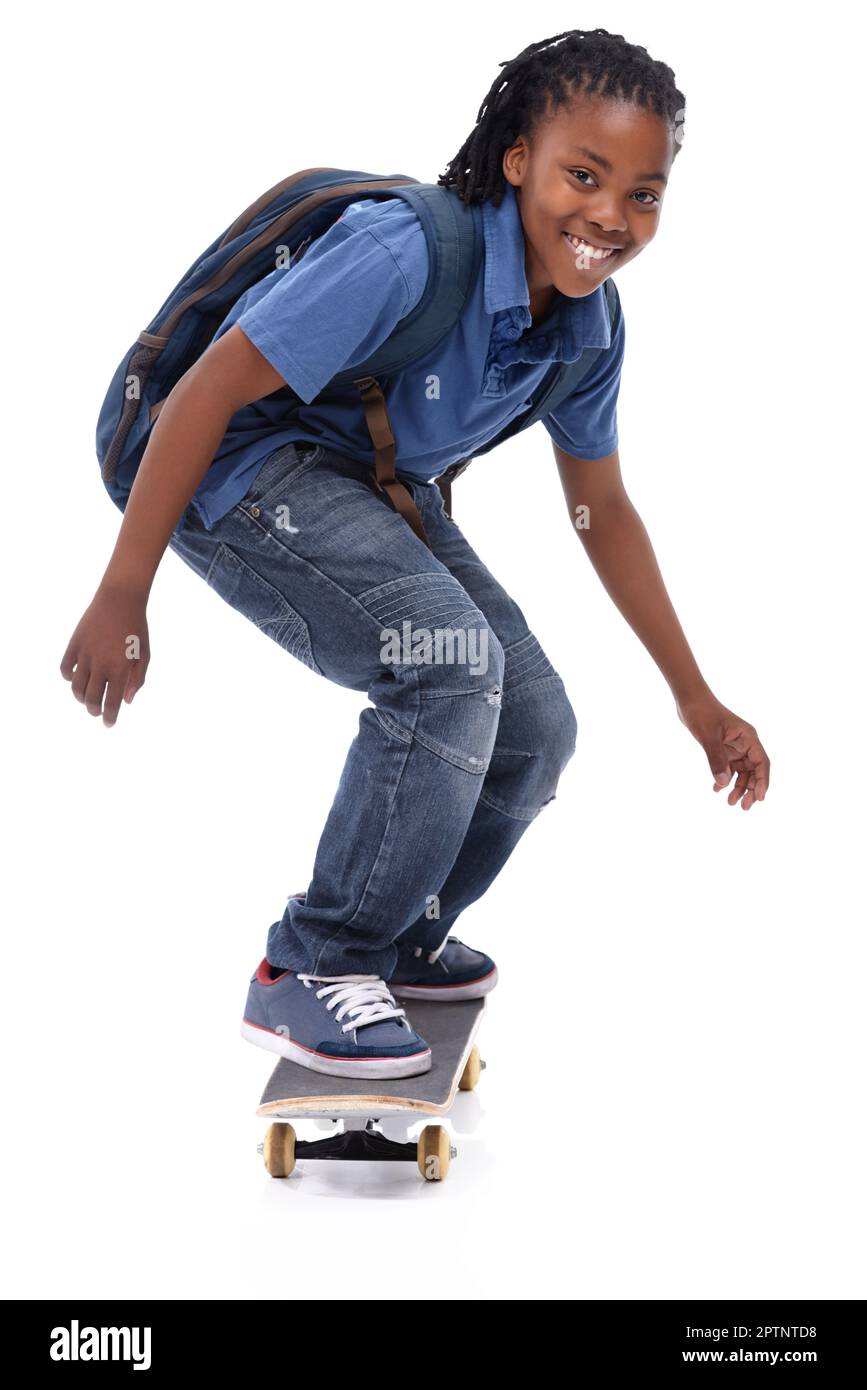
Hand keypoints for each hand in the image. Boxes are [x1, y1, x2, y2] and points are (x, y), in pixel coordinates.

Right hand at [60, 585, 149, 726]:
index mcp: (120, 670)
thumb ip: (137, 680)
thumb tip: (126, 701)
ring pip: (76, 688)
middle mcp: (101, 665)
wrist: (120, 599)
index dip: (109, 718)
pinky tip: (75, 678)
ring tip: (87, 698)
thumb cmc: (136, 628)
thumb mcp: (144, 655)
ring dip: (81, 697)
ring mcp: (85, 655)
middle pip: (91, 700)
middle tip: (97, 712)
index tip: (109, 724)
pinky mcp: (74, 645)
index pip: (112, 703)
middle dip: (94, 711)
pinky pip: (64, 669)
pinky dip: (67, 678)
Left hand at [676, 692, 769, 809]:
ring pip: (742, 772)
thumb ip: (716, 760)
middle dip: (750, 789)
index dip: (763, 781)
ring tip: (730, 803)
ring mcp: (735, 747)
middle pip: (754, 770)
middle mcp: (745, 743)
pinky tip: (717, 789)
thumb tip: (723, 784)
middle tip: (743, 807)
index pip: (762, 762)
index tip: (759, 798)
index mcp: (748, 738)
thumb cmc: (701, 713)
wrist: (689, 700)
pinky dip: (725, 779)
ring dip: (737, 787)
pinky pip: (729, 768)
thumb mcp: (708, 737)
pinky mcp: (724, 749)